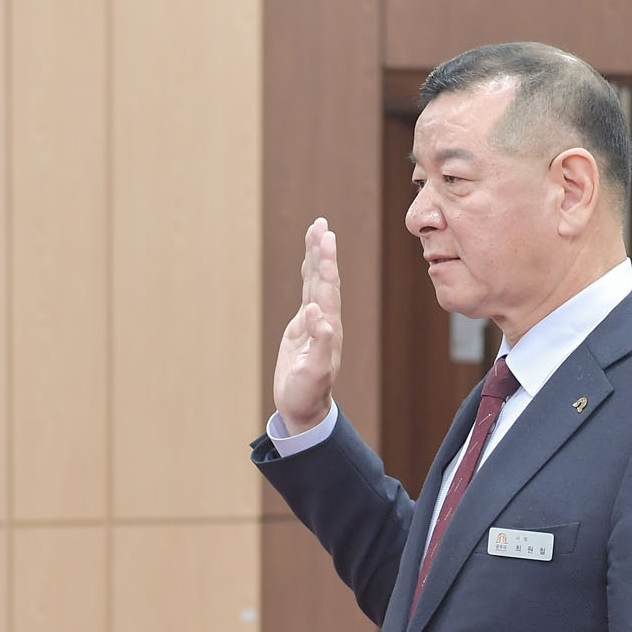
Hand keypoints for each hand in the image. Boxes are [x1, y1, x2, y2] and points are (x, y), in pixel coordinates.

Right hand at [273, 217, 342, 433]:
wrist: (305, 408)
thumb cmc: (308, 394)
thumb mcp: (313, 373)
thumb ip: (319, 343)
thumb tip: (316, 312)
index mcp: (328, 329)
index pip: (328, 290)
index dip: (326, 264)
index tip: (326, 240)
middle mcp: (325, 320)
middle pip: (324, 279)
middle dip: (322, 251)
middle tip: (321, 224)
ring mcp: (314, 321)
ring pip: (315, 282)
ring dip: (316, 256)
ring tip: (316, 229)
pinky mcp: (303, 326)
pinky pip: (307, 292)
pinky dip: (307, 273)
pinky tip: (308, 259)